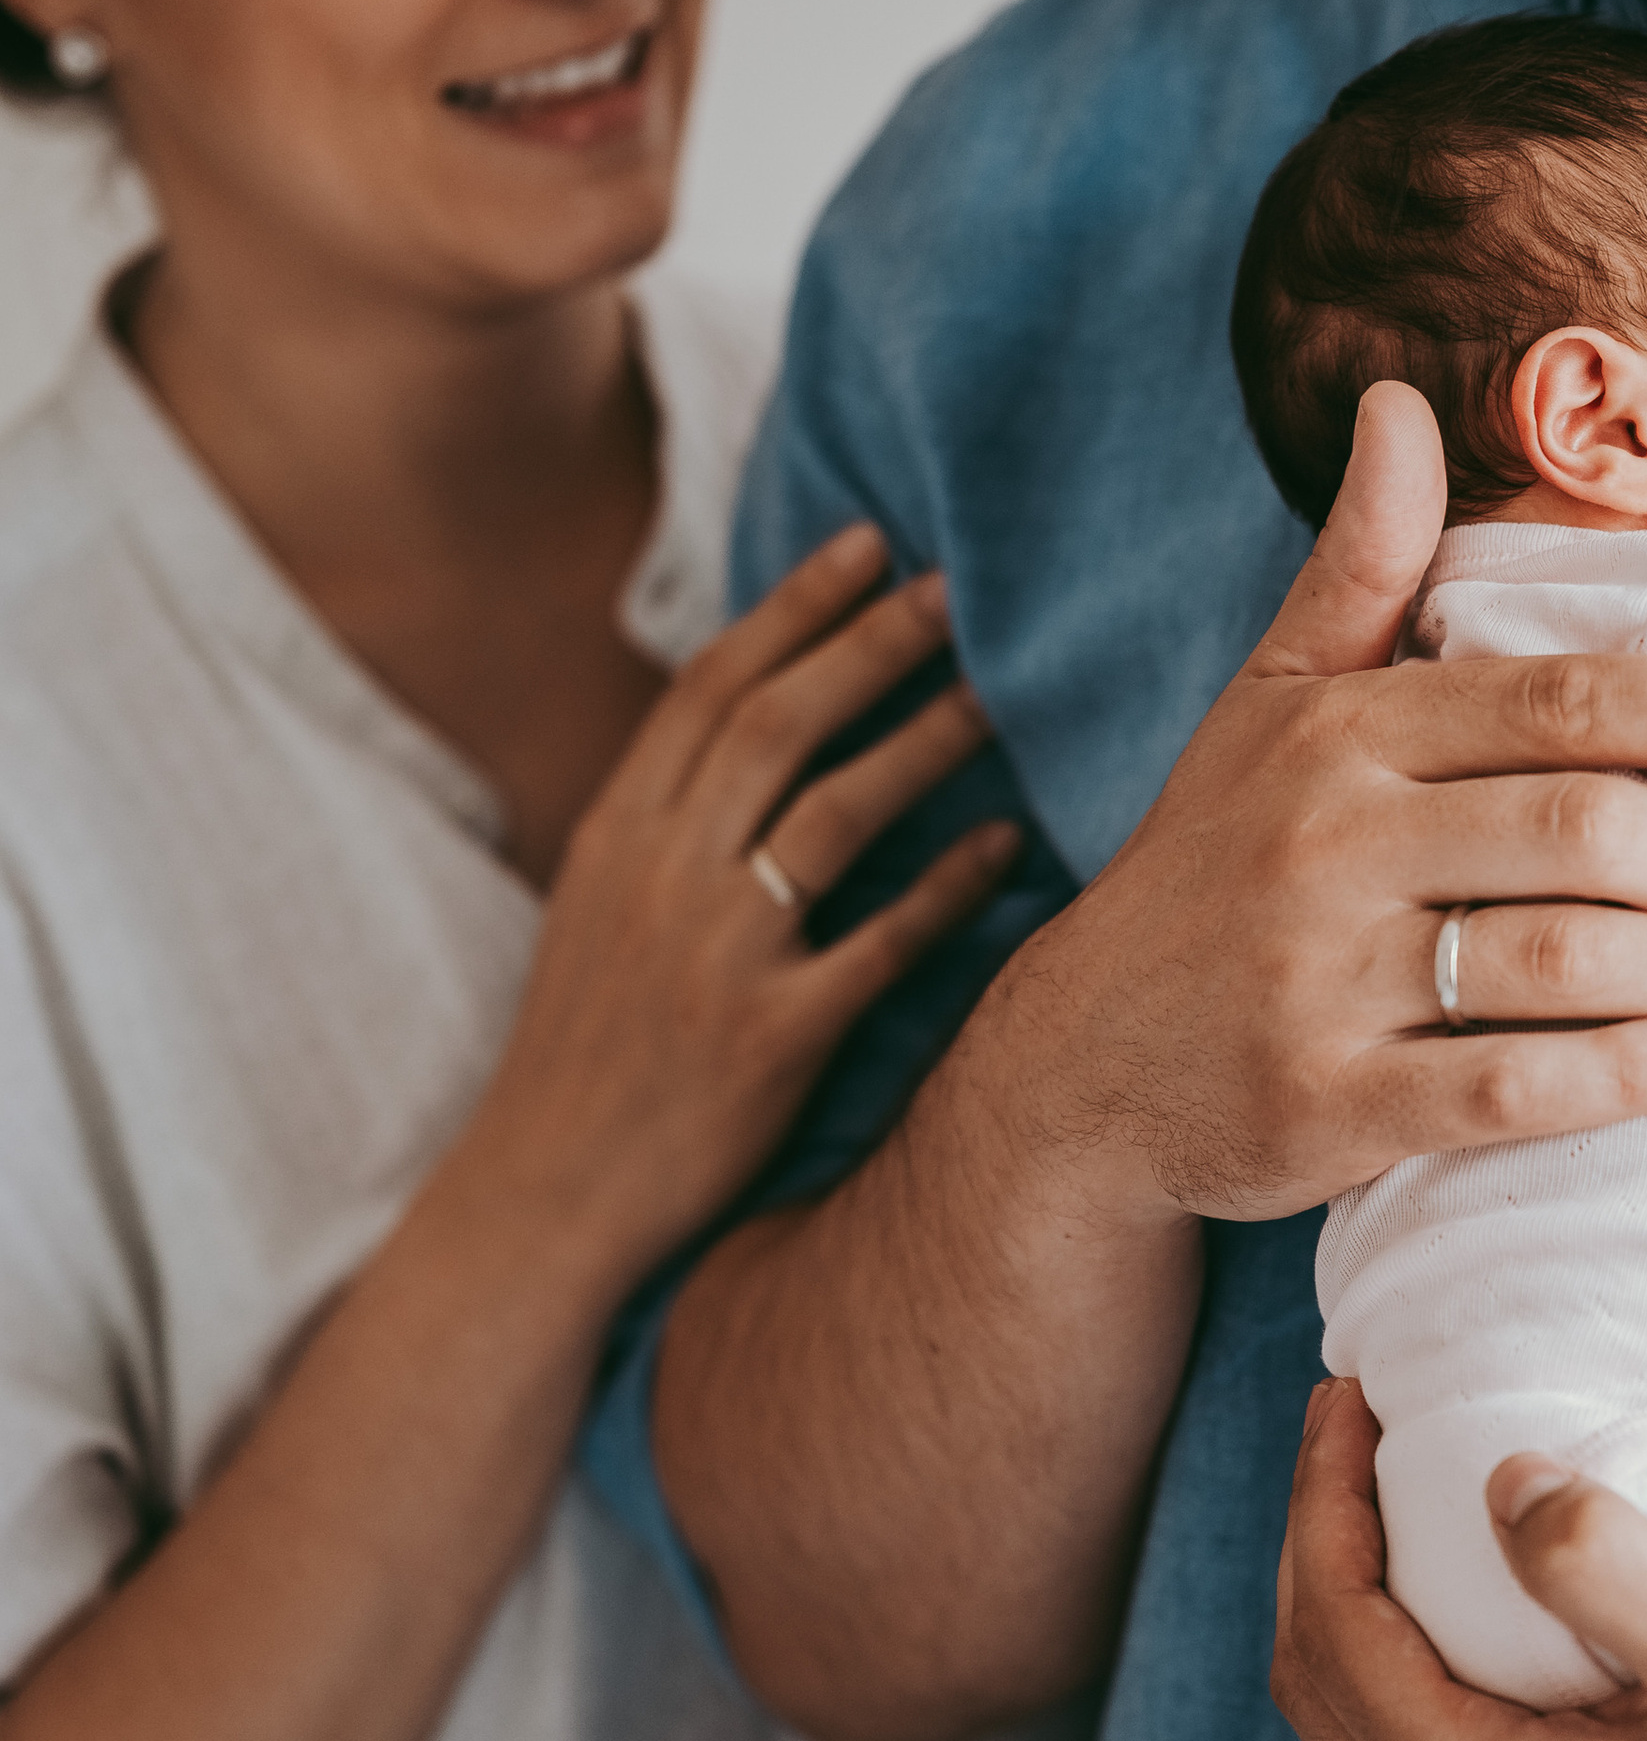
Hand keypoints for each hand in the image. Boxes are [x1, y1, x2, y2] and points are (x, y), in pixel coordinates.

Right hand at [470, 521, 1017, 1293]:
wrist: (543, 1196)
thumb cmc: (588, 1047)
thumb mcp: (597, 908)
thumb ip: (667, 817)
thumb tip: (747, 717)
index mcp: (616, 836)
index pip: (707, 689)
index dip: (791, 608)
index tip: (867, 544)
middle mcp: (660, 880)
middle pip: (775, 726)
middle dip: (870, 644)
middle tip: (955, 588)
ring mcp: (714, 959)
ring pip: (831, 816)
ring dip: (922, 741)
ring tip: (997, 689)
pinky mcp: (768, 1043)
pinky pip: (877, 946)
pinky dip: (948, 889)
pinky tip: (1009, 848)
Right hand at [1010, 382, 1646, 1227]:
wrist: (1079, 1068)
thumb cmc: (1214, 866)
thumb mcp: (1270, 705)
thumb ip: (1359, 568)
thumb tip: (1399, 401)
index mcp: (1343, 733)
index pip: (1559, 700)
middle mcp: (1329, 843)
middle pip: (1584, 829)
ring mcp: (1321, 981)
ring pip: (1562, 959)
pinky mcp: (1323, 1107)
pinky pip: (1509, 1086)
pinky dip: (1631, 1076)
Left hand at [1269, 1382, 1646, 1740]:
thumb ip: (1600, 1559)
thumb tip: (1499, 1479)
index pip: (1336, 1634)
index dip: (1323, 1502)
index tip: (1347, 1397)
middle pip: (1323, 1695)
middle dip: (1320, 1552)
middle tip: (1348, 1437)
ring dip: (1360, 1625)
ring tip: (1396, 1516)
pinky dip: (1412, 1694)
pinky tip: (1473, 1636)